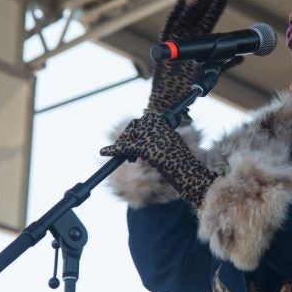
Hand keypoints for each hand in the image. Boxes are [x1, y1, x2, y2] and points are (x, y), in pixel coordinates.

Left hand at [100, 112, 216, 206]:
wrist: (187, 170)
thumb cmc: (181, 158)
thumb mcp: (169, 141)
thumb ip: (157, 135)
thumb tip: (141, 138)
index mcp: (161, 120)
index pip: (142, 121)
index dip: (135, 133)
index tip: (134, 142)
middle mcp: (154, 124)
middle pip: (132, 128)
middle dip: (129, 138)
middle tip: (131, 154)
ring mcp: (149, 135)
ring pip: (128, 137)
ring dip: (125, 146)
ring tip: (131, 158)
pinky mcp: (144, 147)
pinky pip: (124, 147)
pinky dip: (112, 150)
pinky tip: (103, 152)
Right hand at [147, 0, 242, 115]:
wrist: (173, 97)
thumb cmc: (190, 86)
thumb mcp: (211, 74)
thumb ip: (225, 64)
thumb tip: (241, 58)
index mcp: (199, 44)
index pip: (208, 23)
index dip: (215, 10)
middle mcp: (188, 39)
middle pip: (197, 17)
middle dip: (205, 5)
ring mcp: (176, 40)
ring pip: (186, 18)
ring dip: (194, 6)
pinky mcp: (164, 44)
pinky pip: (170, 25)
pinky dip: (175, 14)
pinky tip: (182, 2)